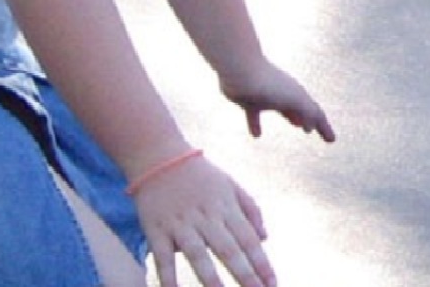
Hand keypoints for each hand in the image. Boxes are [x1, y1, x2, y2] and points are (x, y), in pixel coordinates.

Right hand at [134, 154, 276, 286]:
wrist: (158, 155)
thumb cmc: (200, 174)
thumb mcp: (231, 185)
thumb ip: (251, 209)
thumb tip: (265, 239)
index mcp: (226, 207)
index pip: (248, 239)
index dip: (262, 262)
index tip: (272, 283)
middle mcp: (205, 217)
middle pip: (228, 249)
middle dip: (245, 274)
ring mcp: (180, 224)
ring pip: (198, 254)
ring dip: (211, 278)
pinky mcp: (156, 229)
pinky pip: (163, 256)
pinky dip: (168, 276)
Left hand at [223, 62, 334, 141]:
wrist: (240, 70)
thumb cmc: (269, 84)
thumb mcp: (295, 98)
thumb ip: (308, 111)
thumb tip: (311, 127)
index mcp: (299, 94)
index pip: (316, 113)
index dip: (324, 128)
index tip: (331, 141)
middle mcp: (286, 94)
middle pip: (302, 109)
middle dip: (311, 120)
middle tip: (315, 131)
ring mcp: (268, 96)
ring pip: (283, 109)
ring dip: (292, 117)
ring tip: (297, 126)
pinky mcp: (250, 100)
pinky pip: (255, 115)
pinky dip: (257, 125)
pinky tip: (256, 135)